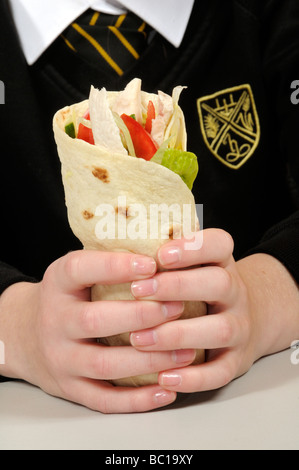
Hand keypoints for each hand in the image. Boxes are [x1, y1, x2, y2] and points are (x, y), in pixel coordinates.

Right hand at [0, 251, 195, 412]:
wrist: (23, 335)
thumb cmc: (65, 299)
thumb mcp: (74, 273)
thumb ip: (107, 264)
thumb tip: (163, 253)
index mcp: (57, 284)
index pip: (80, 269)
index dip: (115, 266)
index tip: (152, 264)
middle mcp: (54, 322)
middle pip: (95, 321)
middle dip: (141, 315)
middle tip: (178, 307)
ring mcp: (60, 359)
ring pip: (105, 365)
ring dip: (149, 360)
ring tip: (186, 352)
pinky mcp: (69, 389)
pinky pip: (104, 400)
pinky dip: (137, 400)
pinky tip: (167, 392)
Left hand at [130, 229, 259, 392]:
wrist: (242, 321)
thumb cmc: (200, 291)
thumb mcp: (193, 268)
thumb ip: (165, 258)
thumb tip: (116, 243)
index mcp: (222, 264)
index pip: (220, 244)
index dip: (193, 248)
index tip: (160, 255)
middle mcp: (236, 292)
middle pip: (219, 283)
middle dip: (178, 286)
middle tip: (138, 290)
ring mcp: (240, 327)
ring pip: (219, 329)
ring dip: (178, 334)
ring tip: (139, 339)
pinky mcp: (236, 360)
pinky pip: (221, 371)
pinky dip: (193, 378)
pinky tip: (163, 378)